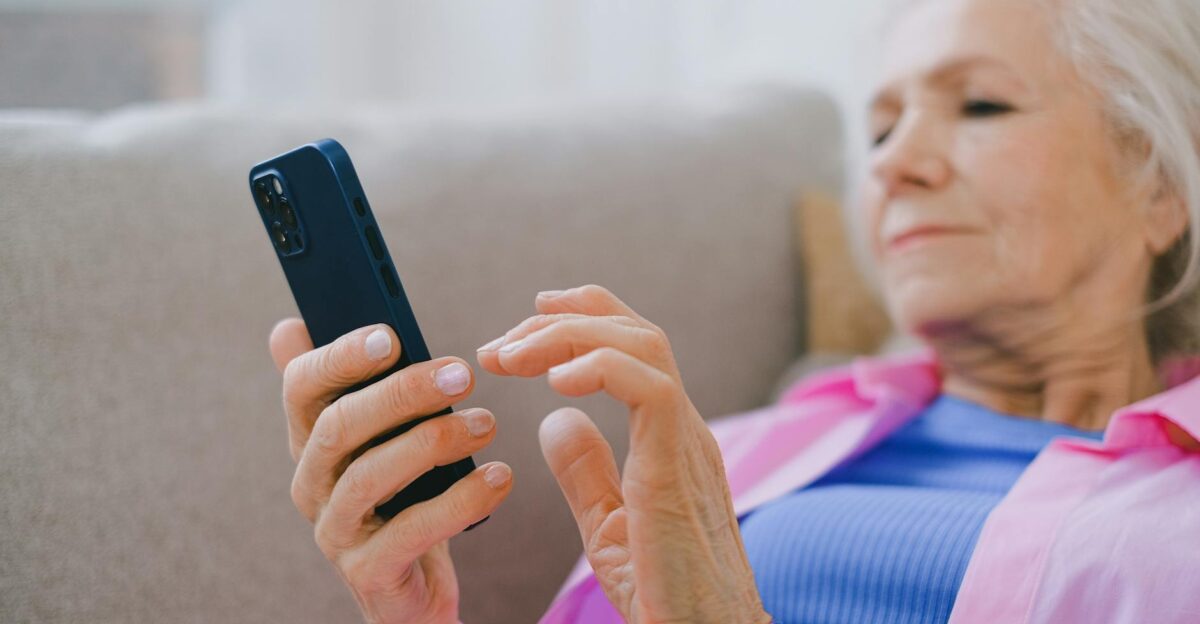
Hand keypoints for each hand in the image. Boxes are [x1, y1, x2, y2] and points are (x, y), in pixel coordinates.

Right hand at [269, 319, 512, 623]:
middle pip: (339, 426)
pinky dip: (459, 501)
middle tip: (462, 375)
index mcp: (311, 441)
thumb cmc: (401, 498)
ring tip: (487, 423)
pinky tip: (499, 478)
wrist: (413, 588)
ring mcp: (335, 531)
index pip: (301, 387)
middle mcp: (311, 484)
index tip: (391, 335)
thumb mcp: (377, 440)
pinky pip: (411, 531)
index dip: (340, 357)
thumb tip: (289, 327)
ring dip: (434, 441)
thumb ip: (350, 386)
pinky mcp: (369, 572)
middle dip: (401, 393)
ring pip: (370, 475)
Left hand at [476, 285, 769, 623]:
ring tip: (510, 357)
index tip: (522, 325)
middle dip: (561, 320)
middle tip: (499, 345)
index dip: (579, 319)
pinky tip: (553, 383)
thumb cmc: (667, 596)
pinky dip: (598, 367)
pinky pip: (648, 388)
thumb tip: (554, 420)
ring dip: (567, 336)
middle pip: (634, 331)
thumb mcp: (609, 527)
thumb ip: (585, 471)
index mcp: (669, 437)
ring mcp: (688, 442)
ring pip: (640, 344)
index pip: (633, 348)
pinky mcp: (679, 466)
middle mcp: (685, 428)